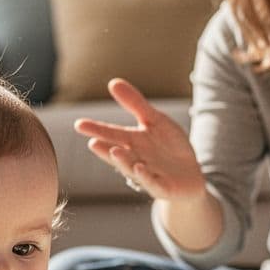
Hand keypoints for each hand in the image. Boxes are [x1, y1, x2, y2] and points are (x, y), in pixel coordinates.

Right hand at [74, 78, 205, 201]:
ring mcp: (147, 174)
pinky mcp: (162, 187)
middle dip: (105, 149)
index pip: (111, 134)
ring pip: (131, 168)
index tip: (79, 124)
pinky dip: (145, 176)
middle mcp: (136, 158)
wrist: (190, 175)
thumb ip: (135, 104)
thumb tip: (112, 82)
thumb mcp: (155, 121)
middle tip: (92, 142)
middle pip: (118, 152)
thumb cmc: (169, 147)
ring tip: (114, 151)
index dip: (96, 129)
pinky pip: (152, 182)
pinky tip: (139, 167)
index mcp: (132, 142)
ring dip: (123, 161)